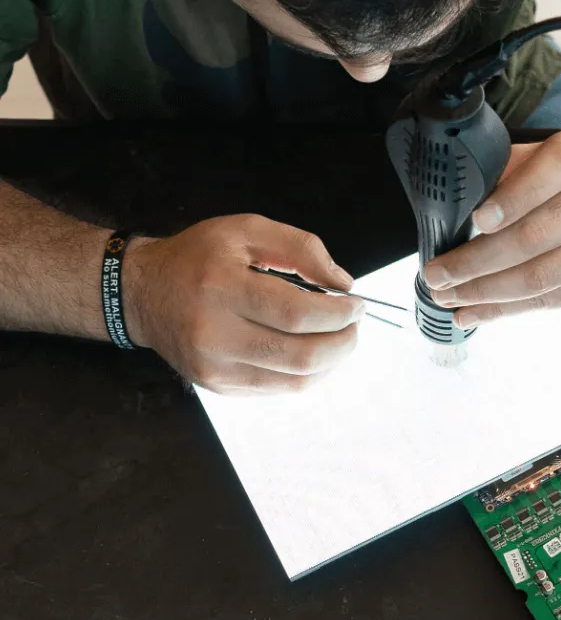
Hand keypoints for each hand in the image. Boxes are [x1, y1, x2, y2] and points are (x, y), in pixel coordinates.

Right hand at [123, 215, 364, 392]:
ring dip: (332, 362)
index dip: (338, 313)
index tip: (357, 303)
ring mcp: (215, 369)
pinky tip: (314, 352)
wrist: (144, 294)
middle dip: (343, 341)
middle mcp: (215, 335)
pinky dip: (308, 373)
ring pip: (295, 381)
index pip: (296, 314)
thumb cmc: (199, 257)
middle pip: (302, 355)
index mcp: (221, 289)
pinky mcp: (219, 387)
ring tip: (340, 337)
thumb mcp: (246, 230)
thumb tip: (343, 284)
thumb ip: (300, 248)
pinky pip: (279, 389)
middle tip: (354, 324)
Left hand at [420, 130, 560, 327]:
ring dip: (484, 293)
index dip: (513, 199)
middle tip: (435, 275)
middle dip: (475, 262)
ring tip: (446, 298)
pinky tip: (472, 312)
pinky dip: (504, 311)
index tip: (477, 220)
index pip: (550, 173)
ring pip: (538, 278)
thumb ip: (505, 171)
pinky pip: (548, 302)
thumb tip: (453, 208)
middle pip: (533, 237)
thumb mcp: (545, 154)